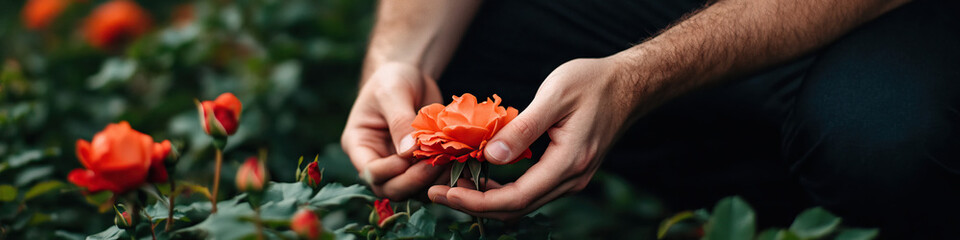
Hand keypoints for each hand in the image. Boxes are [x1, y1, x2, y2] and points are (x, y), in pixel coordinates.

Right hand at [342, 62, 444, 199]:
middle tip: (435, 164)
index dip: (389, 171)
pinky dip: (444, 177)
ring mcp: (398, 166)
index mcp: (359, 144)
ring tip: (451, 164)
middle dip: (412, 181)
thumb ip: (399, 121)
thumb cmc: (393, 78)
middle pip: (390, 188)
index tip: (409, 156)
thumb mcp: (393, 92)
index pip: (369, 171)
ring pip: (412, 191)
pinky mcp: (418, 165)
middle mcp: (377, 160)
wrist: (410, 75)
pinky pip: (430, 181)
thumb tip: (409, 152)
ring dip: (432, 182)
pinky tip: (460, 164)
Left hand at [427, 57, 643, 219]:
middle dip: (473, 204)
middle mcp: (571, 179)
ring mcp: (571, 179)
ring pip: (522, 203)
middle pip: (515, 208)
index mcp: (567, 163)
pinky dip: (501, 190)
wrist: (628, 84)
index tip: (444, 191)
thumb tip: (490, 157)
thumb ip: (522, 129)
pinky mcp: (567, 172)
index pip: (515, 197)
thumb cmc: (592, 83)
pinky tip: (480, 176)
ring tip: (451, 183)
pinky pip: (530, 191)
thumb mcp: (554, 96)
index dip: (476, 201)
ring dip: (485, 199)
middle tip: (435, 191)